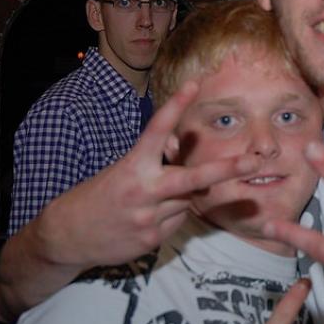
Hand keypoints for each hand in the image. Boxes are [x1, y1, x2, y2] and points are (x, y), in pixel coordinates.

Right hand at [39, 80, 261, 268]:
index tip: (193, 85)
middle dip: (227, 170)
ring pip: (188, 201)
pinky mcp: (153, 239)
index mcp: (132, 166)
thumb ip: (155, 160)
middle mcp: (143, 190)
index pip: (157, 131)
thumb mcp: (123, 170)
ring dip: (182, 196)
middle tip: (255, 161)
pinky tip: (148, 217)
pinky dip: (171, 215)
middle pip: (192, 178)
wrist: (68, 235)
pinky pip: (178, 221)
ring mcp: (149, 218)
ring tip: (151, 201)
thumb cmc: (101, 194)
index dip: (176, 107)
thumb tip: (182, 150)